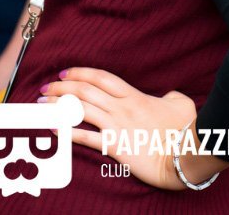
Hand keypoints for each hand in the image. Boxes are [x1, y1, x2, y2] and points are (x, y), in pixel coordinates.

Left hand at [39, 67, 208, 190]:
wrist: (185, 156)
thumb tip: (168, 95)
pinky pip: (86, 137)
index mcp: (135, 96)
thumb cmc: (186, 130)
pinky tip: (54, 130)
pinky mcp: (115, 147)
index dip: (80, 73)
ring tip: (42, 105)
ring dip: (58, 106)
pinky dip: (68, 132)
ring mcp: (117, 126)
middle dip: (61, 87)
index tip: (64, 73)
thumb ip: (170, 95)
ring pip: (80, 110)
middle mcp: (122, 108)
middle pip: (85, 91)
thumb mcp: (182, 103)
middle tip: (45, 87)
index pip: (101, 77)